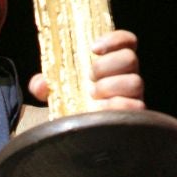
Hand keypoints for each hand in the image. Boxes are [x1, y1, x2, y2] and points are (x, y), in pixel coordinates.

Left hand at [27, 29, 147, 112]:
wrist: (73, 137)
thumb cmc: (69, 107)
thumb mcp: (54, 92)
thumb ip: (44, 84)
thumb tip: (40, 85)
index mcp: (112, 65)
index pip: (127, 42)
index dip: (115, 39)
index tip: (93, 49)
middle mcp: (126, 77)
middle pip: (130, 58)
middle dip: (106, 66)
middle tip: (88, 77)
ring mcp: (133, 97)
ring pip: (135, 81)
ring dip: (111, 85)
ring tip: (92, 94)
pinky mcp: (133, 116)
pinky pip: (136, 107)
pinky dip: (116, 105)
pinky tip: (99, 110)